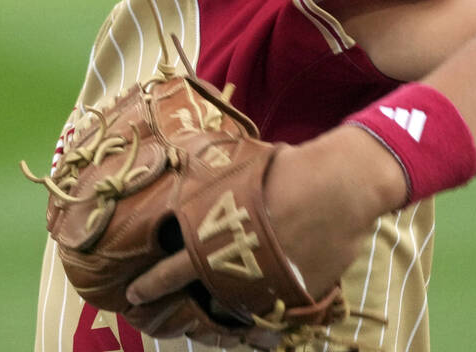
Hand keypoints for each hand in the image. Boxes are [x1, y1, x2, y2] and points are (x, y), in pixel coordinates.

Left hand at [124, 125, 407, 306]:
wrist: (341, 187)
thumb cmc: (287, 170)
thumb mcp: (237, 170)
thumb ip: (212, 187)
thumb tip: (186, 170)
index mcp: (216, 238)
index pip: (173, 269)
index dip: (151, 283)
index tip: (134, 293)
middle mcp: (237, 268)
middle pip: (200, 293)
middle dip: (177, 301)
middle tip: (162, 306)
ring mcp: (267, 286)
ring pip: (236, 305)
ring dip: (221, 303)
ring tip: (208, 302)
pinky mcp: (297, 294)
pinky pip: (273, 305)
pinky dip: (262, 301)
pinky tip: (257, 295)